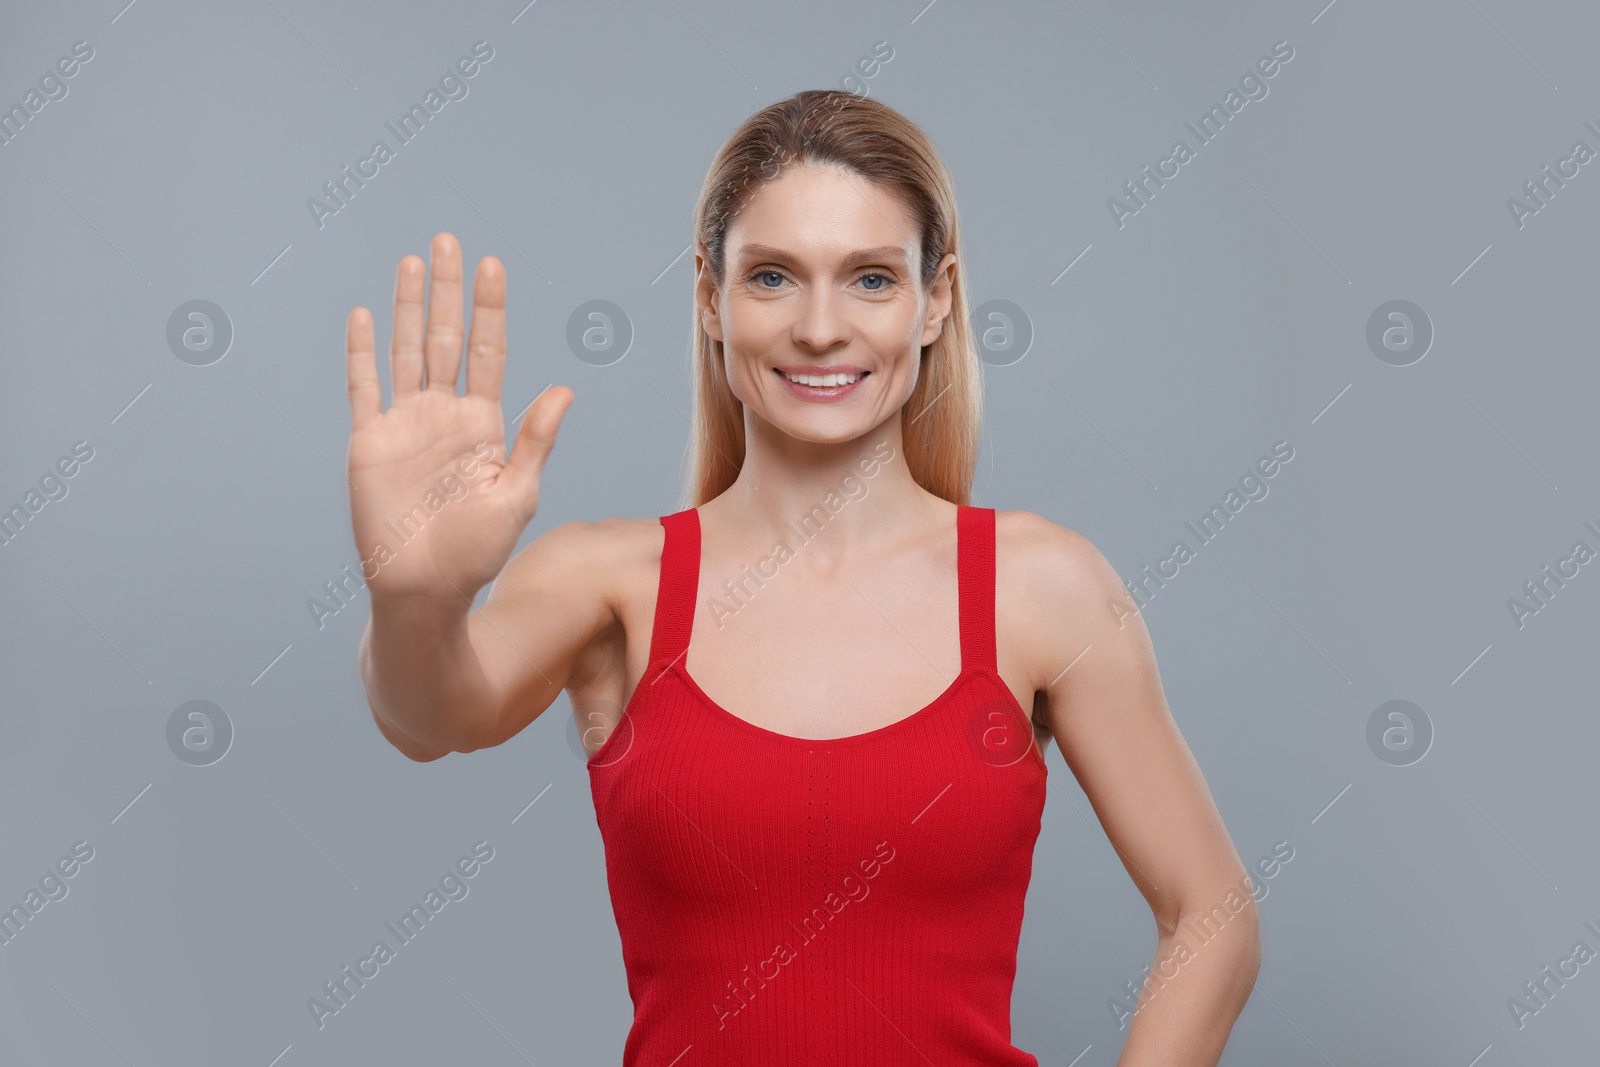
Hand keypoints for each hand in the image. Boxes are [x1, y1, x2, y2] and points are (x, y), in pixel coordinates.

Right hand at [344, 232, 572, 603]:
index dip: (489, 309)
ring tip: (412, 261)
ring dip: (409, 307)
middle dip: (449, 290)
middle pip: (446, 338)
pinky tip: (363, 316)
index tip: (493, 265)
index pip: (487, 352)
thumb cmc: (477, 551)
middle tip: (448, 240)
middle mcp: (444, 414)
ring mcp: (405, 424)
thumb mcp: (516, 494)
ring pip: (406, 351)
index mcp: (483, 423)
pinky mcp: (369, 441)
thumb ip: (535, 441)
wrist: (424, 589)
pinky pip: (363, 387)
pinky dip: (361, 352)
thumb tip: (565, 390)